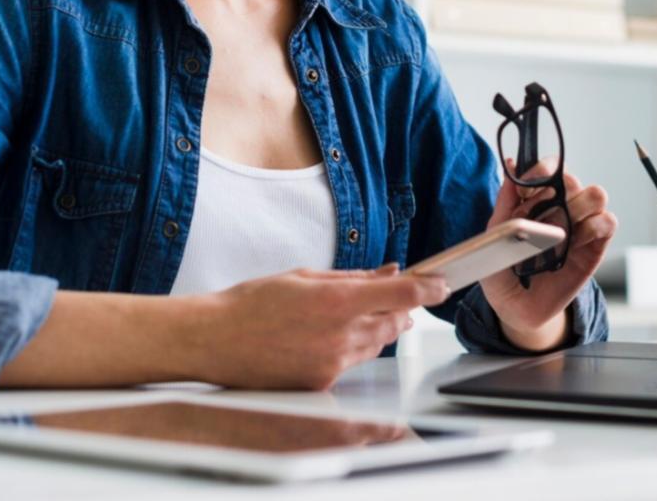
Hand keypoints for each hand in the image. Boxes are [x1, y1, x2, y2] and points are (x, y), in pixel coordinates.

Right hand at [199, 265, 448, 389]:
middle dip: (401, 310)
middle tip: (401, 299)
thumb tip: (387, 272)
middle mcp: (340, 333)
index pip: (401, 294)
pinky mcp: (323, 382)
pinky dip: (351, 349)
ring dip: (378, 329)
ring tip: (359, 316)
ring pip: (376, 345)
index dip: (428, 288)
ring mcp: (333, 362)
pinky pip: (352, 364)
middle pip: (394, 322)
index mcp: (337, 300)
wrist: (216, 341)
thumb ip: (352, 277)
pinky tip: (332, 337)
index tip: (440, 284)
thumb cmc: (253, 304)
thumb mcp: (304, 276)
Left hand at [479, 157, 617, 351]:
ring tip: (560, 232)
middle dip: (558, 191)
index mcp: (536, 198)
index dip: (541, 170)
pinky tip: (575, 243)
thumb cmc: (503, 271)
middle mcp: (561, 206)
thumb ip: (504, 201)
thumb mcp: (495, 235)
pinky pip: (608, 222)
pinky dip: (594, 227)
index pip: (549, 167)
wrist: (517, 309)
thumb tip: (510, 166)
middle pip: (573, 178)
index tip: (524, 188)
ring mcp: (579, 225)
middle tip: (540, 215)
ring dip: (578, 208)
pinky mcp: (594, 247)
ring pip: (596, 195)